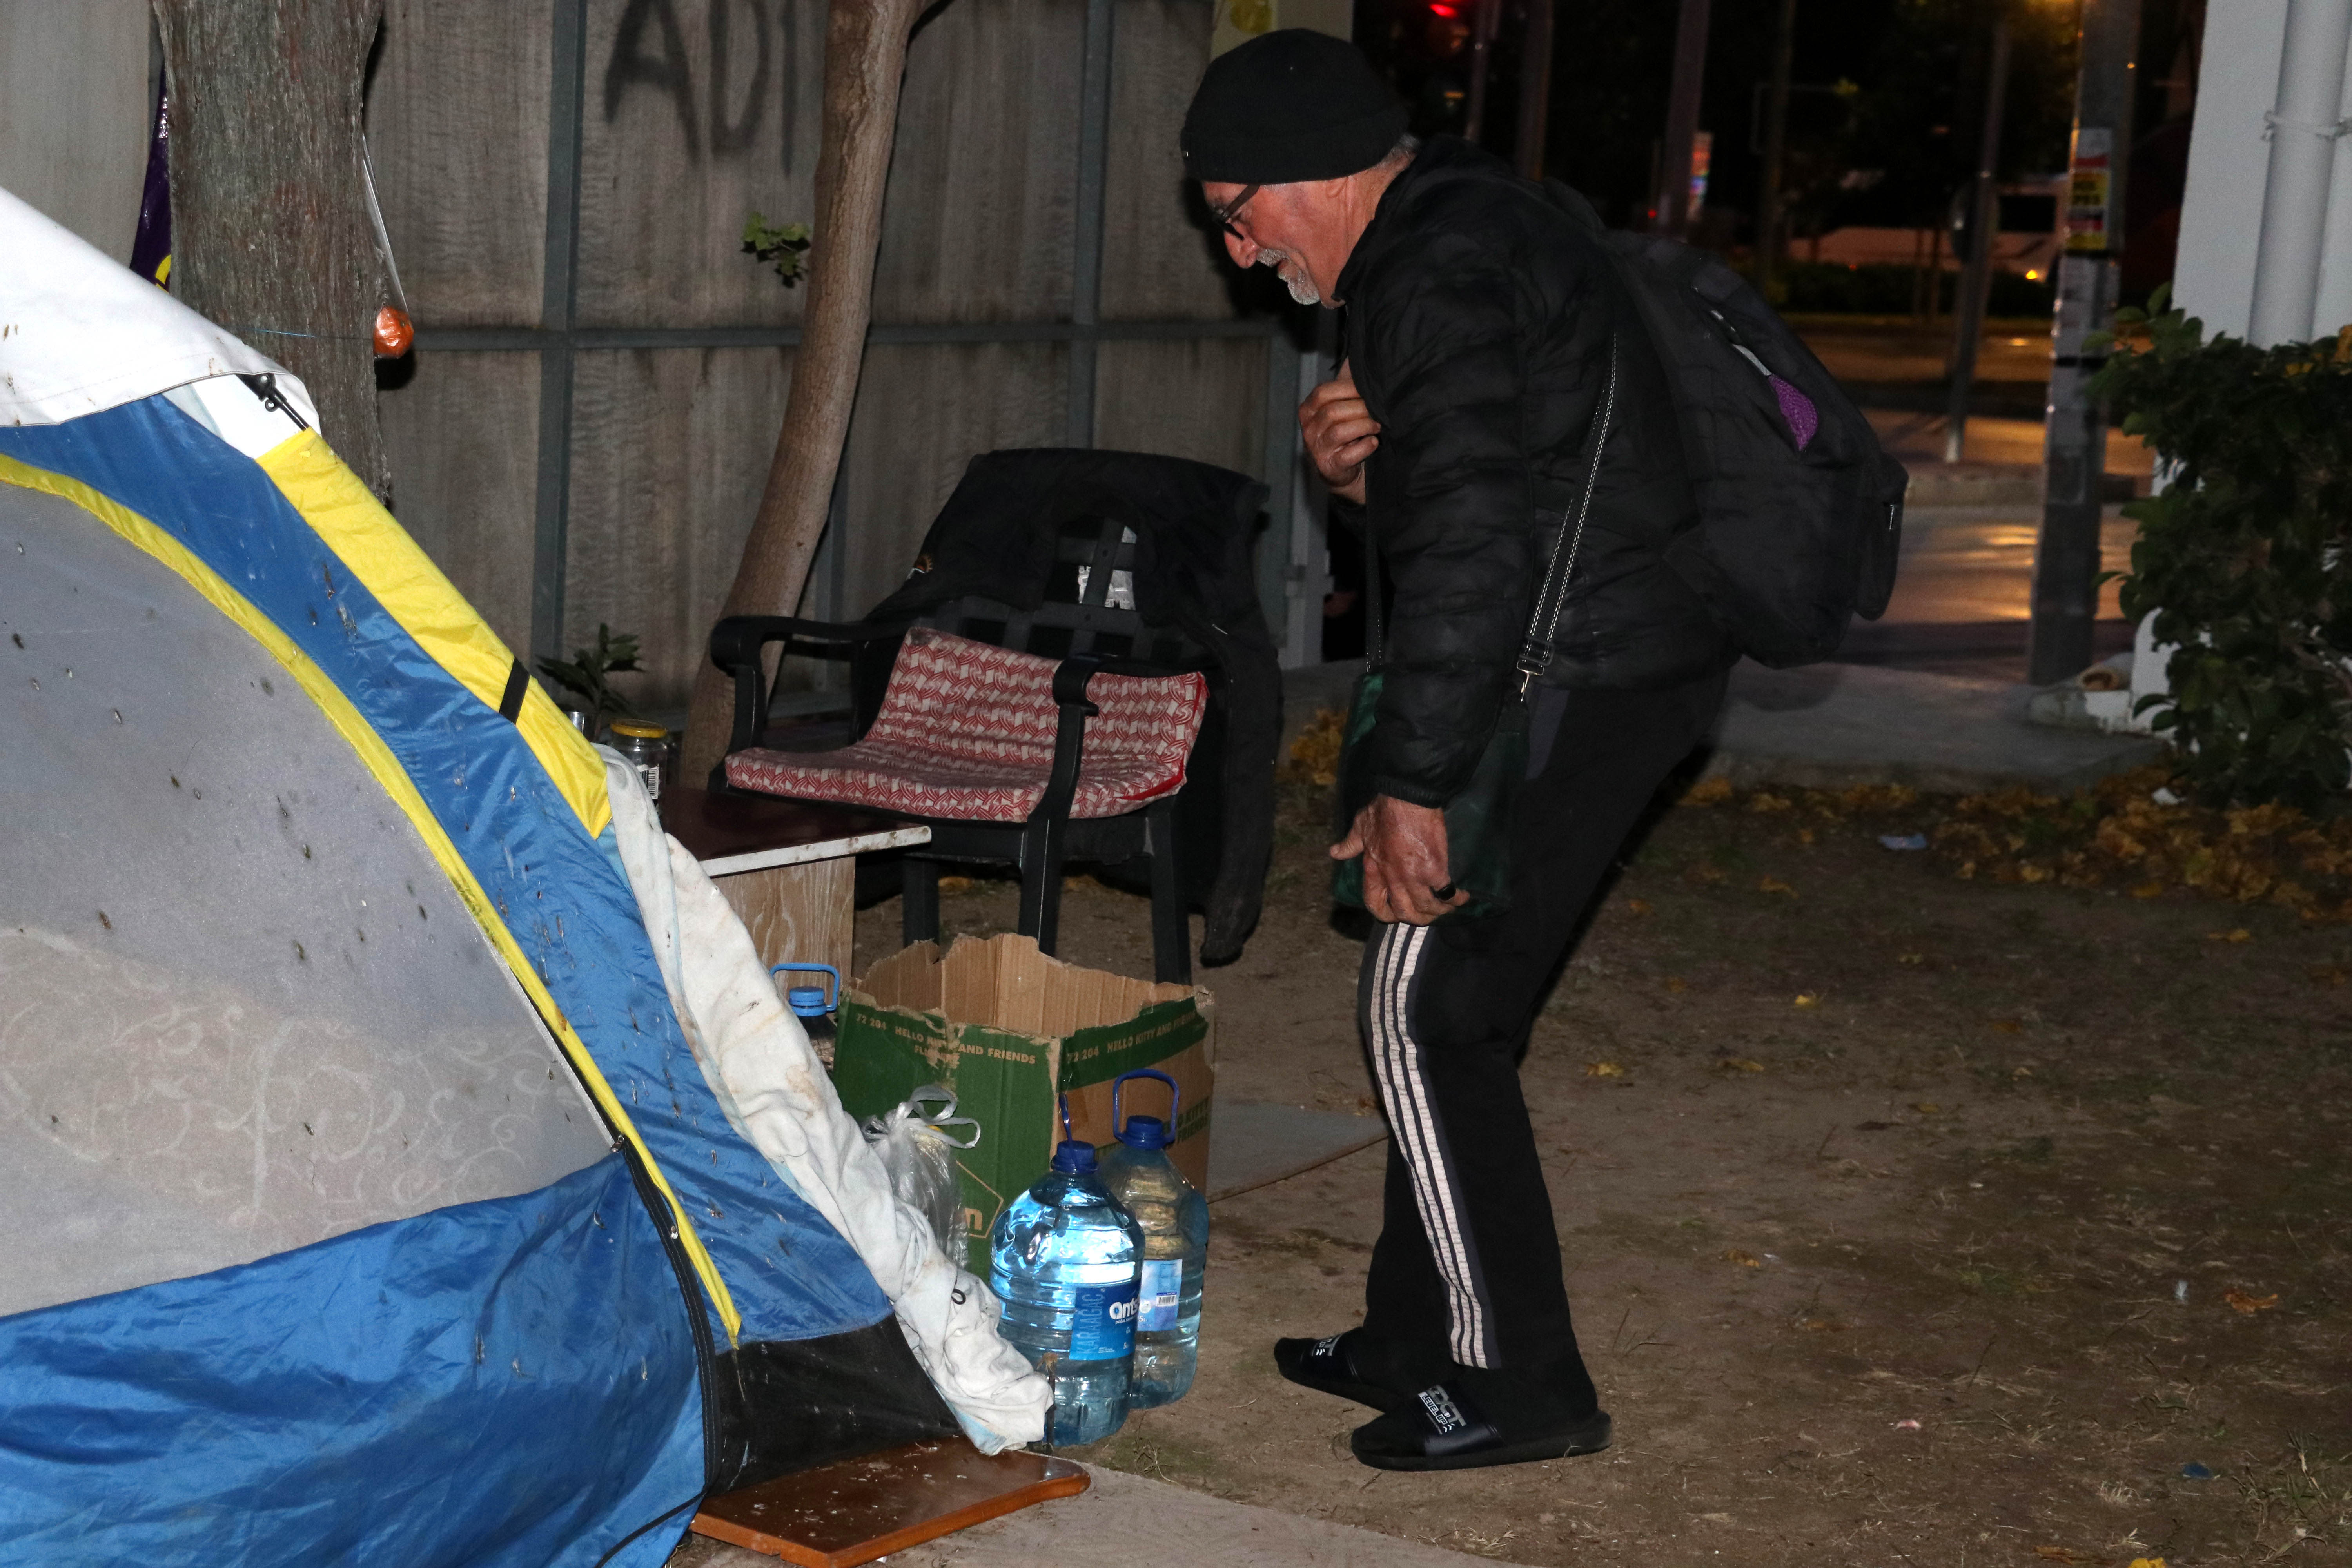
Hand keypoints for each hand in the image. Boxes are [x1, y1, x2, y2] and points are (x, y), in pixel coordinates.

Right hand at [1298, 360, 1377, 506]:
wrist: (1344, 470)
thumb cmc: (1346, 432)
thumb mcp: (1342, 405)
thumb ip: (1346, 382)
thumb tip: (1354, 355)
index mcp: (1308, 409)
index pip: (1323, 392)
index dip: (1348, 389)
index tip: (1368, 391)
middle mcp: (1308, 429)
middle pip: (1333, 411)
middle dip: (1360, 409)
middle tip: (1378, 412)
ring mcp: (1316, 450)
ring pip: (1339, 431)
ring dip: (1364, 426)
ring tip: (1377, 426)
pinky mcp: (1328, 467)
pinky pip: (1346, 455)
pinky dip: (1364, 448)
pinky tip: (1373, 443)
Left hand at [1330, 794, 1468, 924]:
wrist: (1408, 796)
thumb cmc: (1384, 808)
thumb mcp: (1360, 826)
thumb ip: (1350, 844)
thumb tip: (1335, 853)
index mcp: (1374, 869)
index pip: (1374, 903)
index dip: (1385, 913)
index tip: (1395, 913)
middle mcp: (1393, 878)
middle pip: (1404, 913)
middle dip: (1416, 918)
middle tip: (1427, 913)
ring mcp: (1414, 877)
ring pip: (1426, 908)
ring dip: (1438, 911)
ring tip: (1446, 906)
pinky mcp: (1434, 870)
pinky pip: (1446, 894)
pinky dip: (1455, 898)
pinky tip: (1462, 896)